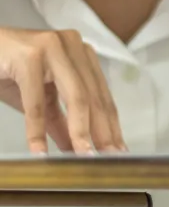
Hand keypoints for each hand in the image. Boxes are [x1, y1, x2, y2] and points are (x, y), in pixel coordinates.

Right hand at [0, 28, 125, 153]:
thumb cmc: (8, 70)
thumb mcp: (40, 99)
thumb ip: (60, 121)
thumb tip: (77, 149)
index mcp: (81, 55)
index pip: (102, 96)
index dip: (112, 126)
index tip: (119, 151)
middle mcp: (73, 47)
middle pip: (94, 98)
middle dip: (102, 133)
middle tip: (108, 159)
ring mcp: (53, 48)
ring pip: (75, 98)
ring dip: (80, 133)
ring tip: (84, 157)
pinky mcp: (29, 56)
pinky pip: (37, 102)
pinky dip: (37, 130)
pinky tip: (40, 151)